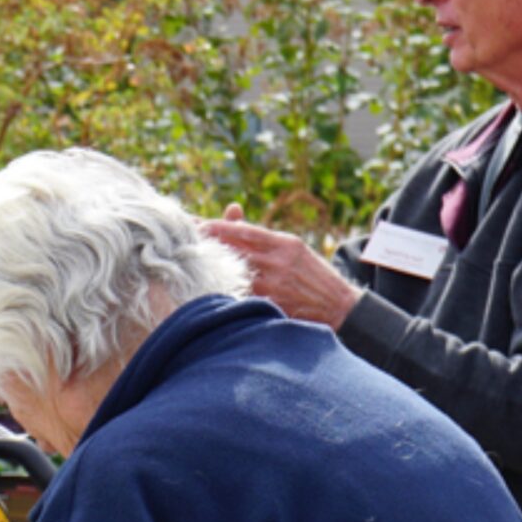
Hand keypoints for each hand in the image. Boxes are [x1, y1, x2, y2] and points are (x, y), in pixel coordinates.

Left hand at [203, 210, 362, 328]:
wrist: (339, 306)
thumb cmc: (311, 274)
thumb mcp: (292, 248)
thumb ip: (261, 236)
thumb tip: (231, 215)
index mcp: (284, 243)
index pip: (242, 231)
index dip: (214, 227)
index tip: (192, 224)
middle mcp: (278, 262)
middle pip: (233, 250)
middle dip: (206, 245)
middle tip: (181, 242)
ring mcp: (274, 285)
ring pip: (233, 274)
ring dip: (211, 269)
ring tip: (190, 265)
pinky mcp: (272, 304)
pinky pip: (242, 295)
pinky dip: (225, 290)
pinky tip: (208, 288)